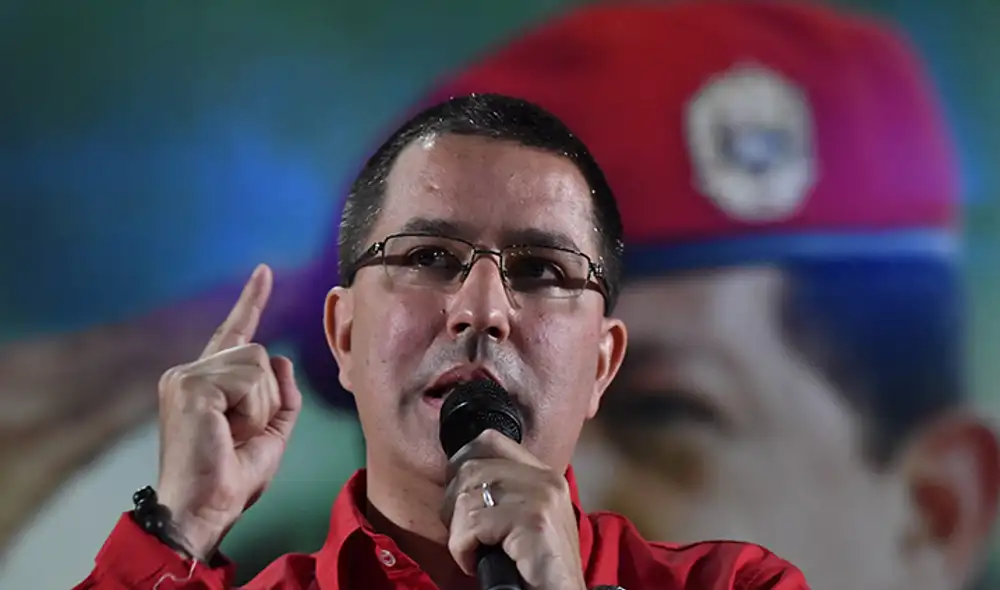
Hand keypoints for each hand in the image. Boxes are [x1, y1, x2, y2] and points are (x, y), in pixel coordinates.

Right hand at [155, 264, 302, 558]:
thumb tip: (282, 360)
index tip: (264, 272)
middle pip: (260, 354)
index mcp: (206, 381)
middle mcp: (191, 372)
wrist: (204, 510)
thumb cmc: (232, 478)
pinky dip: (253, 410)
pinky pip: (251, 379)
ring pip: (259, 363)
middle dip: (267, 399)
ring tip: (233, 435)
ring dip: (261, 406)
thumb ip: (281, 396)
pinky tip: (227, 431)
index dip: (251, 301)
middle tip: (239, 436)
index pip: (236, 332)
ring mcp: (187, 376)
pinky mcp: (191, 384)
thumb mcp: (272, 432)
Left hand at [442, 430, 585, 589]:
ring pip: (467, 495)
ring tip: (473, 552)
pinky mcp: (534, 521)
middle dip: (454, 504)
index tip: (458, 499)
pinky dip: (463, 548)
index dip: (462, 464)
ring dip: (458, 532)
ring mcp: (542, 497)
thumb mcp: (525, 520)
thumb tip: (459, 481)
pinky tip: (476, 562)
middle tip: (464, 536)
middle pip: (472, 466)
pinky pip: (473, 523)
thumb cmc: (538, 570)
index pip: (490, 441)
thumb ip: (504, 494)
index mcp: (544, 475)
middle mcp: (546, 479)